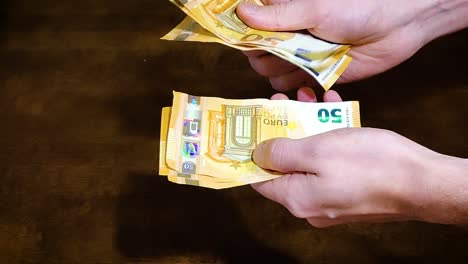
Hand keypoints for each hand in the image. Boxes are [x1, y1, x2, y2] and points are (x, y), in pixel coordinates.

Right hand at [237, 0, 467, 90]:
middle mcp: (289, 37)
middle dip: (267, 57)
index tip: (245, 41)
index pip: (250, 29)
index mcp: (286, 15)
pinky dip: (296, 88)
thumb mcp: (315, 9)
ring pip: (273, 75)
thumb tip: (242, 12)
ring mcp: (301, 58)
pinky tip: (309, 79)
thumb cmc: (358, 7)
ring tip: (305, 63)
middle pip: (258, 56)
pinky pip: (293, 88)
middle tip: (287, 52)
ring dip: (283, 73)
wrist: (396, 27)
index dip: (244, 37)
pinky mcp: (316, 76)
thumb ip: (280, 15)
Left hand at [252, 87, 467, 226]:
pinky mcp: (349, 189)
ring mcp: (331, 197)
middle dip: (282, 130)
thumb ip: (282, 153)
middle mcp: (310, 203)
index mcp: (296, 198)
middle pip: (284, 165)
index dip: (251, 151)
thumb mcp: (318, 151)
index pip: (259, 179)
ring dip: (306, 126)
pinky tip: (333, 109)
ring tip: (307, 97)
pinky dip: (329, 136)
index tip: (250, 127)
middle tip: (280, 101)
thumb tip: (258, 155)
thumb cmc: (370, 164)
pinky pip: (330, 161)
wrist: (423, 182)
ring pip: (309, 158)